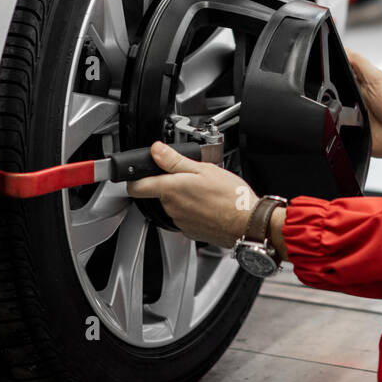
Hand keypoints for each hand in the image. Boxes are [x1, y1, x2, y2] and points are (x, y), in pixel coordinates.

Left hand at [126, 141, 257, 247]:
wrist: (247, 223)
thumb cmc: (230, 196)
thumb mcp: (203, 168)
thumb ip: (175, 160)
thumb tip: (156, 150)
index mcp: (171, 190)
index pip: (136, 187)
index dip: (134, 178)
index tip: (138, 172)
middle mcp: (171, 208)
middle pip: (159, 193)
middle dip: (170, 184)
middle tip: (191, 176)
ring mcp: (180, 221)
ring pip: (174, 205)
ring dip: (184, 197)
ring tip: (205, 190)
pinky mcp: (190, 232)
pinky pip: (185, 217)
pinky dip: (193, 210)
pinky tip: (209, 204)